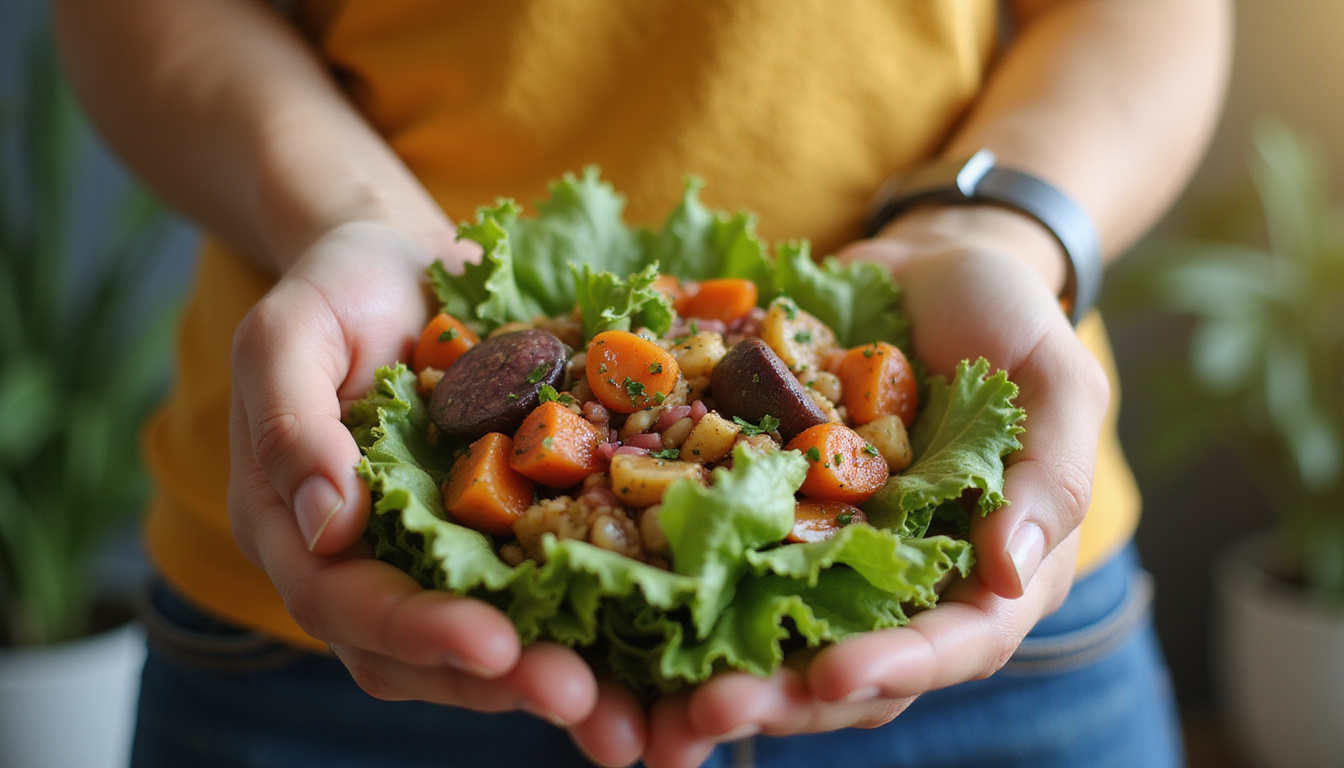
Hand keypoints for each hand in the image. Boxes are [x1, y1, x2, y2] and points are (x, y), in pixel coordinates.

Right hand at [226, 222, 605, 728]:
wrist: (404, 264)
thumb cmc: (337, 288)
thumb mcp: (290, 331)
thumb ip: (289, 421)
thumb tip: (320, 525)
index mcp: (297, 530)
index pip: (346, 602)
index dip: (417, 630)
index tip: (493, 644)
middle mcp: (367, 563)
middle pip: (422, 651)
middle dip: (501, 680)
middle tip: (580, 698)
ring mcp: (439, 555)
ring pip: (486, 642)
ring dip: (557, 679)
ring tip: (632, 714)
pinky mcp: (503, 535)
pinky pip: (545, 591)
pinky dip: (594, 625)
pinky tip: (658, 645)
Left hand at [640, 218, 1110, 767]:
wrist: (925, 265)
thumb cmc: (1008, 319)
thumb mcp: (1057, 381)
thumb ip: (1048, 477)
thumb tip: (1011, 575)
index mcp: (988, 572)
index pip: (955, 644)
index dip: (897, 668)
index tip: (833, 677)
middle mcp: (903, 581)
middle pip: (850, 666)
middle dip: (783, 699)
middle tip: (710, 716)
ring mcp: (830, 549)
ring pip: (775, 633)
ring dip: (716, 671)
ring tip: (654, 706)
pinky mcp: (768, 510)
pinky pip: (721, 555)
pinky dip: (674, 588)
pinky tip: (614, 605)